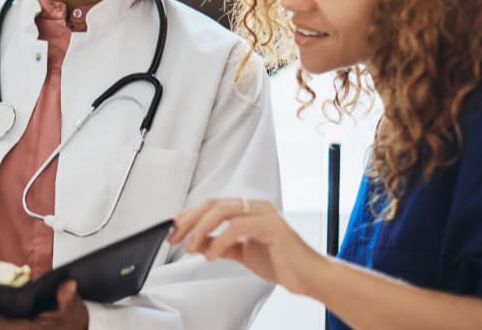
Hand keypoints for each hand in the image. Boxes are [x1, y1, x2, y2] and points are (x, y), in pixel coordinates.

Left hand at [167, 198, 328, 295]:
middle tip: (175, 237)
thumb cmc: (281, 263)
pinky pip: (238, 227)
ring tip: (191, 247)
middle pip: (213, 204)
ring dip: (201, 229)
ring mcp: (264, 214)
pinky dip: (220, 240)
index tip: (173, 230)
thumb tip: (197, 243)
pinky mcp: (272, 226)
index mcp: (248, 210)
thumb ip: (221, 246)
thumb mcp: (242, 253)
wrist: (308, 278)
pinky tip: (210, 256)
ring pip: (222, 211)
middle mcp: (255, 207)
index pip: (211, 206)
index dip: (189, 216)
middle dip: (190, 220)